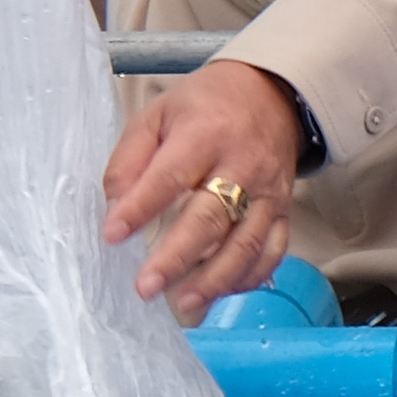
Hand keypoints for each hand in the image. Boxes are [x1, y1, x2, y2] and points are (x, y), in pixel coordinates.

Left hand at [103, 60, 306, 309]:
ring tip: (185, 303)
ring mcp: (268, 190)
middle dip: (177, 256)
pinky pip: (273, 249)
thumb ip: (130, 158)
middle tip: (146, 287)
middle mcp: (243, 164)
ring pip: (246, 242)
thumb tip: (115, 209)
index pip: (170, 176)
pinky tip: (223, 291)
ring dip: (216, 278)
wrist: (273, 92)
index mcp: (205, 133)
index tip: (113, 236)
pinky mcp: (283, 208)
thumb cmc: (206, 105)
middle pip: (211, 217)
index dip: (140, 208)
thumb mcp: (158, 113)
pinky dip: (250, 276)